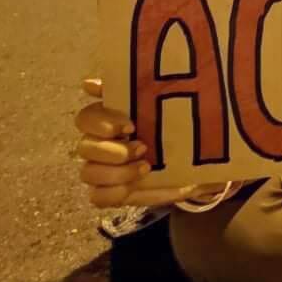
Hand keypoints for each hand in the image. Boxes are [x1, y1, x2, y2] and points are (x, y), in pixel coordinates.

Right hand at [75, 78, 220, 207]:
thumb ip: (132, 88)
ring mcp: (102, 171)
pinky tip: (139, 184)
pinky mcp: (111, 192)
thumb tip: (89, 83)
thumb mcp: (163, 103)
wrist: (197, 158)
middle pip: (84, 148)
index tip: (131, 125)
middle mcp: (99, 145)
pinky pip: (97, 198)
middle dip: (112, 151)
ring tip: (146, 168)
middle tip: (143, 148)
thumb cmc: (174, 126)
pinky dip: (117, 193)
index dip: (102, 123)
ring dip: (116, 173)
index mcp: (107, 120)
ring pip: (88, 174)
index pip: (85, 118)